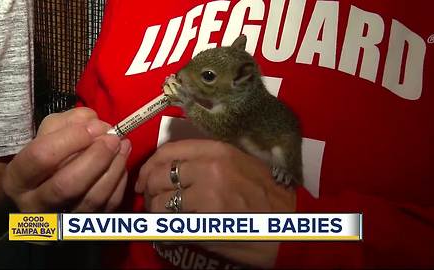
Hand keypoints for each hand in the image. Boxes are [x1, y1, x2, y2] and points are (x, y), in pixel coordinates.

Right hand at [2, 108, 130, 212]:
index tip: (94, 126)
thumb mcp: (51, 133)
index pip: (41, 157)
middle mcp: (35, 205)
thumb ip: (71, 121)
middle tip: (113, 138)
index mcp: (18, 179)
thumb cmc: (50, 157)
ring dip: (114, 168)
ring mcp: (62, 221)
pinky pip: (109, 206)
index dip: (71, 139)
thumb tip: (97, 125)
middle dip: (96, 157)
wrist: (48, 190)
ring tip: (123, 145)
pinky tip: (122, 162)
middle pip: (66, 185)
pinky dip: (120, 182)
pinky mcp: (87, 228)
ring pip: (92, 198)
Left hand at [136, 139, 295, 267]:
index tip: (145, 178)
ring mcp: (209, 195)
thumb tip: (172, 170)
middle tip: (151, 201)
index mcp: (218, 150)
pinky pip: (172, 225)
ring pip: (161, 202)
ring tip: (162, 217)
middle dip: (150, 191)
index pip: (169, 151)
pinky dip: (167, 229)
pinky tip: (172, 231)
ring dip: (156, 212)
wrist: (288, 222)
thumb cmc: (266, 193)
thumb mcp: (239, 163)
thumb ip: (207, 161)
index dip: (150, 166)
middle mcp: (210, 168)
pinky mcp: (209, 222)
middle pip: (160, 176)